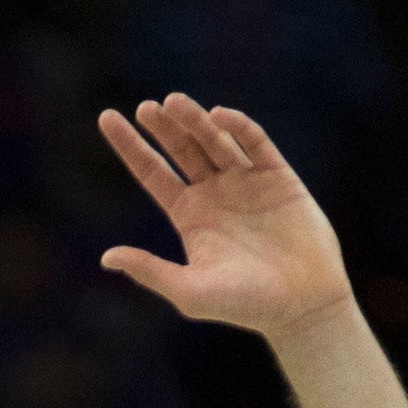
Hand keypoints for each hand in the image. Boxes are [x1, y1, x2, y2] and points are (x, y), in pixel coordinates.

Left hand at [97, 95, 352, 337]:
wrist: (301, 305)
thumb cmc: (244, 305)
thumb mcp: (190, 291)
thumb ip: (150, 272)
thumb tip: (106, 257)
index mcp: (189, 216)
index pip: (152, 172)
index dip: (130, 146)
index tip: (107, 117)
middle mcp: (214, 193)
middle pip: (181, 149)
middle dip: (163, 127)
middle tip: (146, 108)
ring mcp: (246, 182)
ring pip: (214, 139)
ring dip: (195, 119)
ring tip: (173, 102)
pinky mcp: (278, 177)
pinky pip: (255, 142)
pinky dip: (238, 126)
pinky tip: (218, 116)